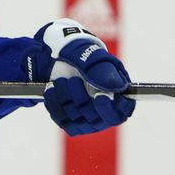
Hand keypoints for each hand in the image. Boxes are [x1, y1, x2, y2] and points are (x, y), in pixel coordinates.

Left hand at [24, 18, 134, 135]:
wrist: (50, 54)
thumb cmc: (75, 52)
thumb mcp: (87, 53)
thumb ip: (100, 69)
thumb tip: (116, 87)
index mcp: (117, 88)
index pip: (123, 110)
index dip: (113, 108)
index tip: (99, 97)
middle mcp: (104, 106)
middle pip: (99, 119)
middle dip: (82, 100)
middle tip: (72, 80)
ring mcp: (87, 116)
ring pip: (80, 122)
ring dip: (66, 100)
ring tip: (59, 82)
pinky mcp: (70, 121)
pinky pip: (64, 122)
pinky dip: (55, 107)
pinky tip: (51, 91)